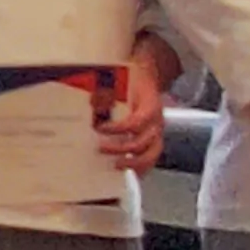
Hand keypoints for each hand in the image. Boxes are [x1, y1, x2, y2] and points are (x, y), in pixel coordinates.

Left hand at [101, 48, 171, 173]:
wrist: (148, 76)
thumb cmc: (134, 80)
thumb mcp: (122, 81)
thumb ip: (108, 92)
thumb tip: (92, 102)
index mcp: (150, 106)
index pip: (136, 122)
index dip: (118, 128)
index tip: (100, 128)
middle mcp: (156, 122)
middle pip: (143, 142)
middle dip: (121, 149)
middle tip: (101, 148)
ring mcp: (157, 132)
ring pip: (151, 154)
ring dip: (133, 163)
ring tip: (115, 166)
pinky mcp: (155, 140)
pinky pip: (152, 157)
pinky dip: (142, 167)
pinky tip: (128, 172)